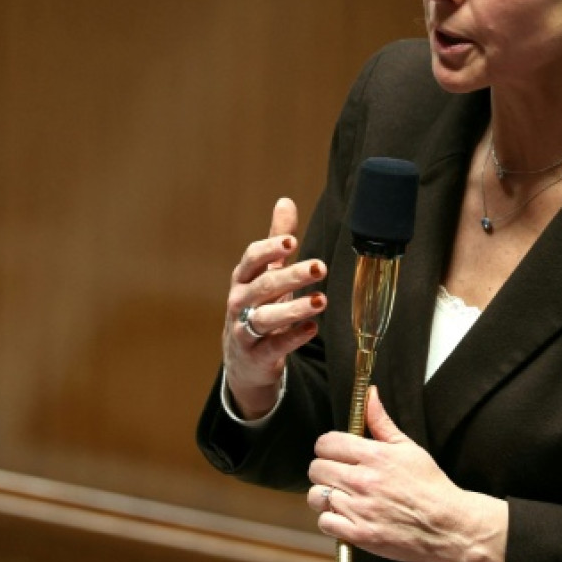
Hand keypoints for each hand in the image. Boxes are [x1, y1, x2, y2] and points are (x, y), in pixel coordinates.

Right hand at [222, 198, 327, 419]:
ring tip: (321, 301)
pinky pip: (274, 346)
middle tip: (321, 268)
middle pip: (264, 287)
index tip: (292, 241)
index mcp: (244, 279)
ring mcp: (245, 330)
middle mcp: (240, 302)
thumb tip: (285, 201)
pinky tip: (312, 329)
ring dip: (294, 309)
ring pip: (266, 317)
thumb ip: (277, 241)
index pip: (253, 260)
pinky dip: (292, 339)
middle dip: (292, 276)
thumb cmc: (258, 307)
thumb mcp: (266, 273)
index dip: (270, 249)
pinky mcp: (255, 356)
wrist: (243, 360)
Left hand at [306, 388, 506, 561]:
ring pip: (316, 496)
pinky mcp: (359, 534)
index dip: (327, 447)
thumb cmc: (430, 486)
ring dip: (325, 497)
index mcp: (374, 456)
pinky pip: (324, 523)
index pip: (326, 443)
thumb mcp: (408, 447)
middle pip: (316, 469)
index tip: (335, 453)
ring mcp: (360, 509)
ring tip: (342, 498)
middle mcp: (363, 480)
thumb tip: (370, 395)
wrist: (448, 525)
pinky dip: (332, 521)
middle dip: (325, 470)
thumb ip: (381, 421)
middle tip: (339, 476)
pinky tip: (347, 516)